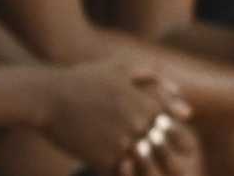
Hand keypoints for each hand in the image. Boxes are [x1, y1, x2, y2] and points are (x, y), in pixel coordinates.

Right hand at [39, 57, 192, 175]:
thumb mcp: (119, 68)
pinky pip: (122, 170)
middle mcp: (136, 125)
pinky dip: (125, 172)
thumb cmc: (85, 80)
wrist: (49, 98)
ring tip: (149, 171)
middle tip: (174, 167)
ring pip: (144, 163)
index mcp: (144, 103)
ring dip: (149, 169)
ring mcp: (121, 143)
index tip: (184, 147)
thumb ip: (152, 77)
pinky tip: (124, 169)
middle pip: (160, 148)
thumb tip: (178, 94)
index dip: (178, 138)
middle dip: (168, 158)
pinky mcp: (104, 159)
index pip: (170, 126)